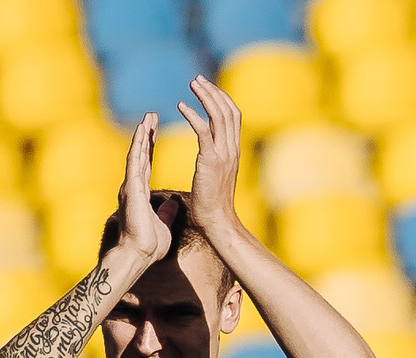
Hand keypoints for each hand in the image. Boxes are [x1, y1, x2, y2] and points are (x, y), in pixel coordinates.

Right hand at [110, 116, 171, 269]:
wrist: (138, 255)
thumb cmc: (148, 244)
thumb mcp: (163, 224)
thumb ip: (166, 212)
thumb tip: (173, 204)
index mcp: (140, 191)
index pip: (146, 162)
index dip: (150, 146)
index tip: (154, 130)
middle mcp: (133, 185)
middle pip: (140, 153)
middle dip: (145, 134)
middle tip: (151, 115)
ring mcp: (130, 186)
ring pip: (136, 154)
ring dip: (142, 135)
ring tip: (148, 117)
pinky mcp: (132, 189)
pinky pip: (135, 163)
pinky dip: (139, 147)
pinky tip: (143, 134)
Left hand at [175, 77, 246, 240]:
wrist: (217, 220)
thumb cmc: (213, 202)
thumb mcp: (217, 173)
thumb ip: (215, 157)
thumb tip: (209, 149)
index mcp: (234, 151)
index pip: (233, 116)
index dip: (221, 98)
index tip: (206, 87)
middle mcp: (232, 149)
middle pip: (228, 111)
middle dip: (213, 91)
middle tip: (197, 79)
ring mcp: (223, 154)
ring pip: (219, 116)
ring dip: (205, 97)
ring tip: (192, 84)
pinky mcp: (210, 160)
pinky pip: (203, 131)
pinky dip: (193, 115)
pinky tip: (181, 106)